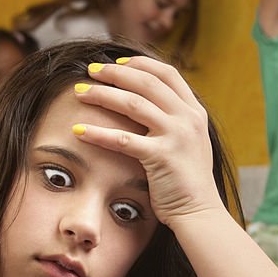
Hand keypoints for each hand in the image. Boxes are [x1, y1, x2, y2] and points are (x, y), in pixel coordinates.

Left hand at [73, 56, 222, 228]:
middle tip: (90, 71)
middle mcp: (188, 119)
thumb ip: (173, 122)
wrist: (199, 213)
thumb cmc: (187, 182)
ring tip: (79, 93)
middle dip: (114, 73)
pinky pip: (123, 139)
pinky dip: (97, 133)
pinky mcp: (161, 157)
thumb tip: (148, 105)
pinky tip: (78, 131)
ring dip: (102, 95)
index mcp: (194, 112)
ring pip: (133, 104)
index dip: (140, 64)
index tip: (117, 63)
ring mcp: (176, 136)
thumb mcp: (188, 143)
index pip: (167, 73)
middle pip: (146, 82)